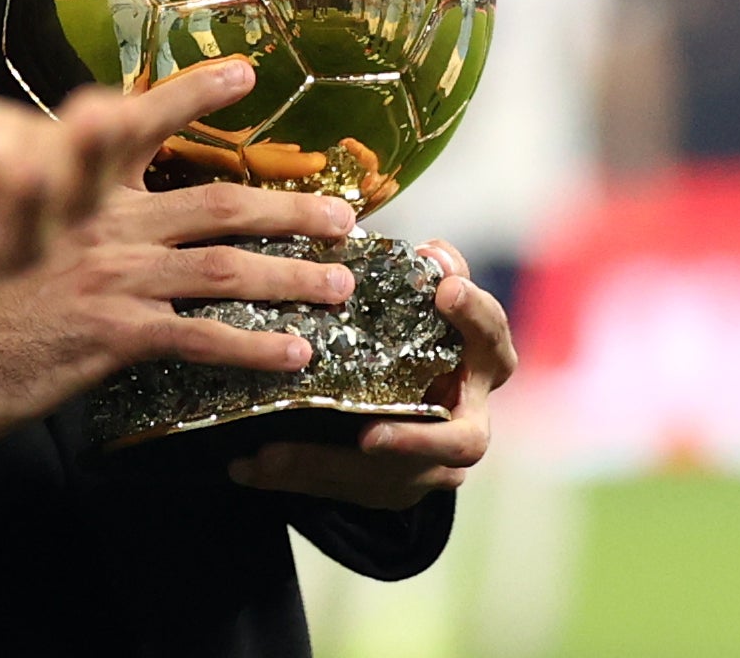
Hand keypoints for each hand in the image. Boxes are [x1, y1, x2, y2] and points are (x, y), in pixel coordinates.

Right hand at [0, 74, 360, 485]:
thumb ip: (37, 185)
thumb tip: (61, 158)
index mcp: (69, 181)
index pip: (141, 123)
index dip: (196, 94)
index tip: (246, 72)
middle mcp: (98, 219)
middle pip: (216, 202)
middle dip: (288, 205)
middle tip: (343, 214)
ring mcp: (110, 275)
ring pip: (225, 269)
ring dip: (292, 276)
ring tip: (340, 284)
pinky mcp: (113, 333)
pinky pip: (203, 339)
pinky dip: (255, 347)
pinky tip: (293, 356)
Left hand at [226, 241, 516, 508]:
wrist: (402, 399)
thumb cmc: (407, 328)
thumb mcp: (412, 298)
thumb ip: (417, 276)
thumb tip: (426, 251)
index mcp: (478, 359)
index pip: (491, 336)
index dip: (475, 314)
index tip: (444, 287)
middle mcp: (466, 416)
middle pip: (464, 441)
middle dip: (417, 441)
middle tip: (368, 436)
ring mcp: (434, 462)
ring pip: (391, 478)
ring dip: (330, 466)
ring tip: (272, 455)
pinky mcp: (395, 487)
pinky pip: (346, 489)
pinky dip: (295, 475)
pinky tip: (248, 465)